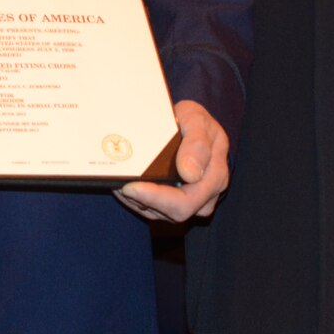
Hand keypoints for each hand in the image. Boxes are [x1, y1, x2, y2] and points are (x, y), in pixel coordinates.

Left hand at [115, 99, 229, 222]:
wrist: (195, 126)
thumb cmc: (196, 122)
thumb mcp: (197, 120)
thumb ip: (197, 144)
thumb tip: (190, 174)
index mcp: (215, 176)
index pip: (187, 200)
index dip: (157, 198)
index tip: (132, 187)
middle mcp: (206, 195)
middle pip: (174, 213)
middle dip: (144, 201)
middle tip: (120, 185)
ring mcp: (193, 202)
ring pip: (162, 214)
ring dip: (138, 201)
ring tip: (119, 183)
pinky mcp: (178, 203)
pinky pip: (157, 210)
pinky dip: (139, 200)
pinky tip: (124, 186)